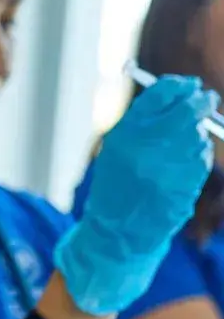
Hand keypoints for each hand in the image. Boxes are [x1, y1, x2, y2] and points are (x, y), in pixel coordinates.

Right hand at [54, 75, 216, 315]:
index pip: (163, 93)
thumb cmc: (115, 187)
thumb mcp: (117, 148)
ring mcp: (174, 165)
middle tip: (204, 99)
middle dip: (201, 101)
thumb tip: (179, 94)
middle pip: (191, 108)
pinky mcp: (189, 182)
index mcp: (129, 132)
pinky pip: (201, 159)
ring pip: (199, 134)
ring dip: (196, 133)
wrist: (117, 232)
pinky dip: (195, 157)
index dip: (179, 85)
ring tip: (176, 149)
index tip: (188, 85)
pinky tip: (178, 169)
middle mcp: (152, 145)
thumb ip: (143, 121)